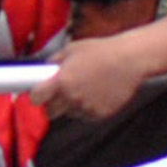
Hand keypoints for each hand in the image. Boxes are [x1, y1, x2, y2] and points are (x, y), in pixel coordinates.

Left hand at [40, 33, 161, 122]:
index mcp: (62, 81)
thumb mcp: (70, 50)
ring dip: (71, 106)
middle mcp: (73, 97)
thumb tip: (42, 70)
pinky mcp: (101, 114)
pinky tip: (95, 94)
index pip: (36, 98)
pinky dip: (87, 109)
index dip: (36, 95)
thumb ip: (53, 62)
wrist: (129, 60)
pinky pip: (86, 116)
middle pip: (50, 112)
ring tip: (83, 88)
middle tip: (59, 93)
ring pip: (69, 114)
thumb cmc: (100, 51)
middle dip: (52, 103)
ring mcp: (87, 108)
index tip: (38, 93)